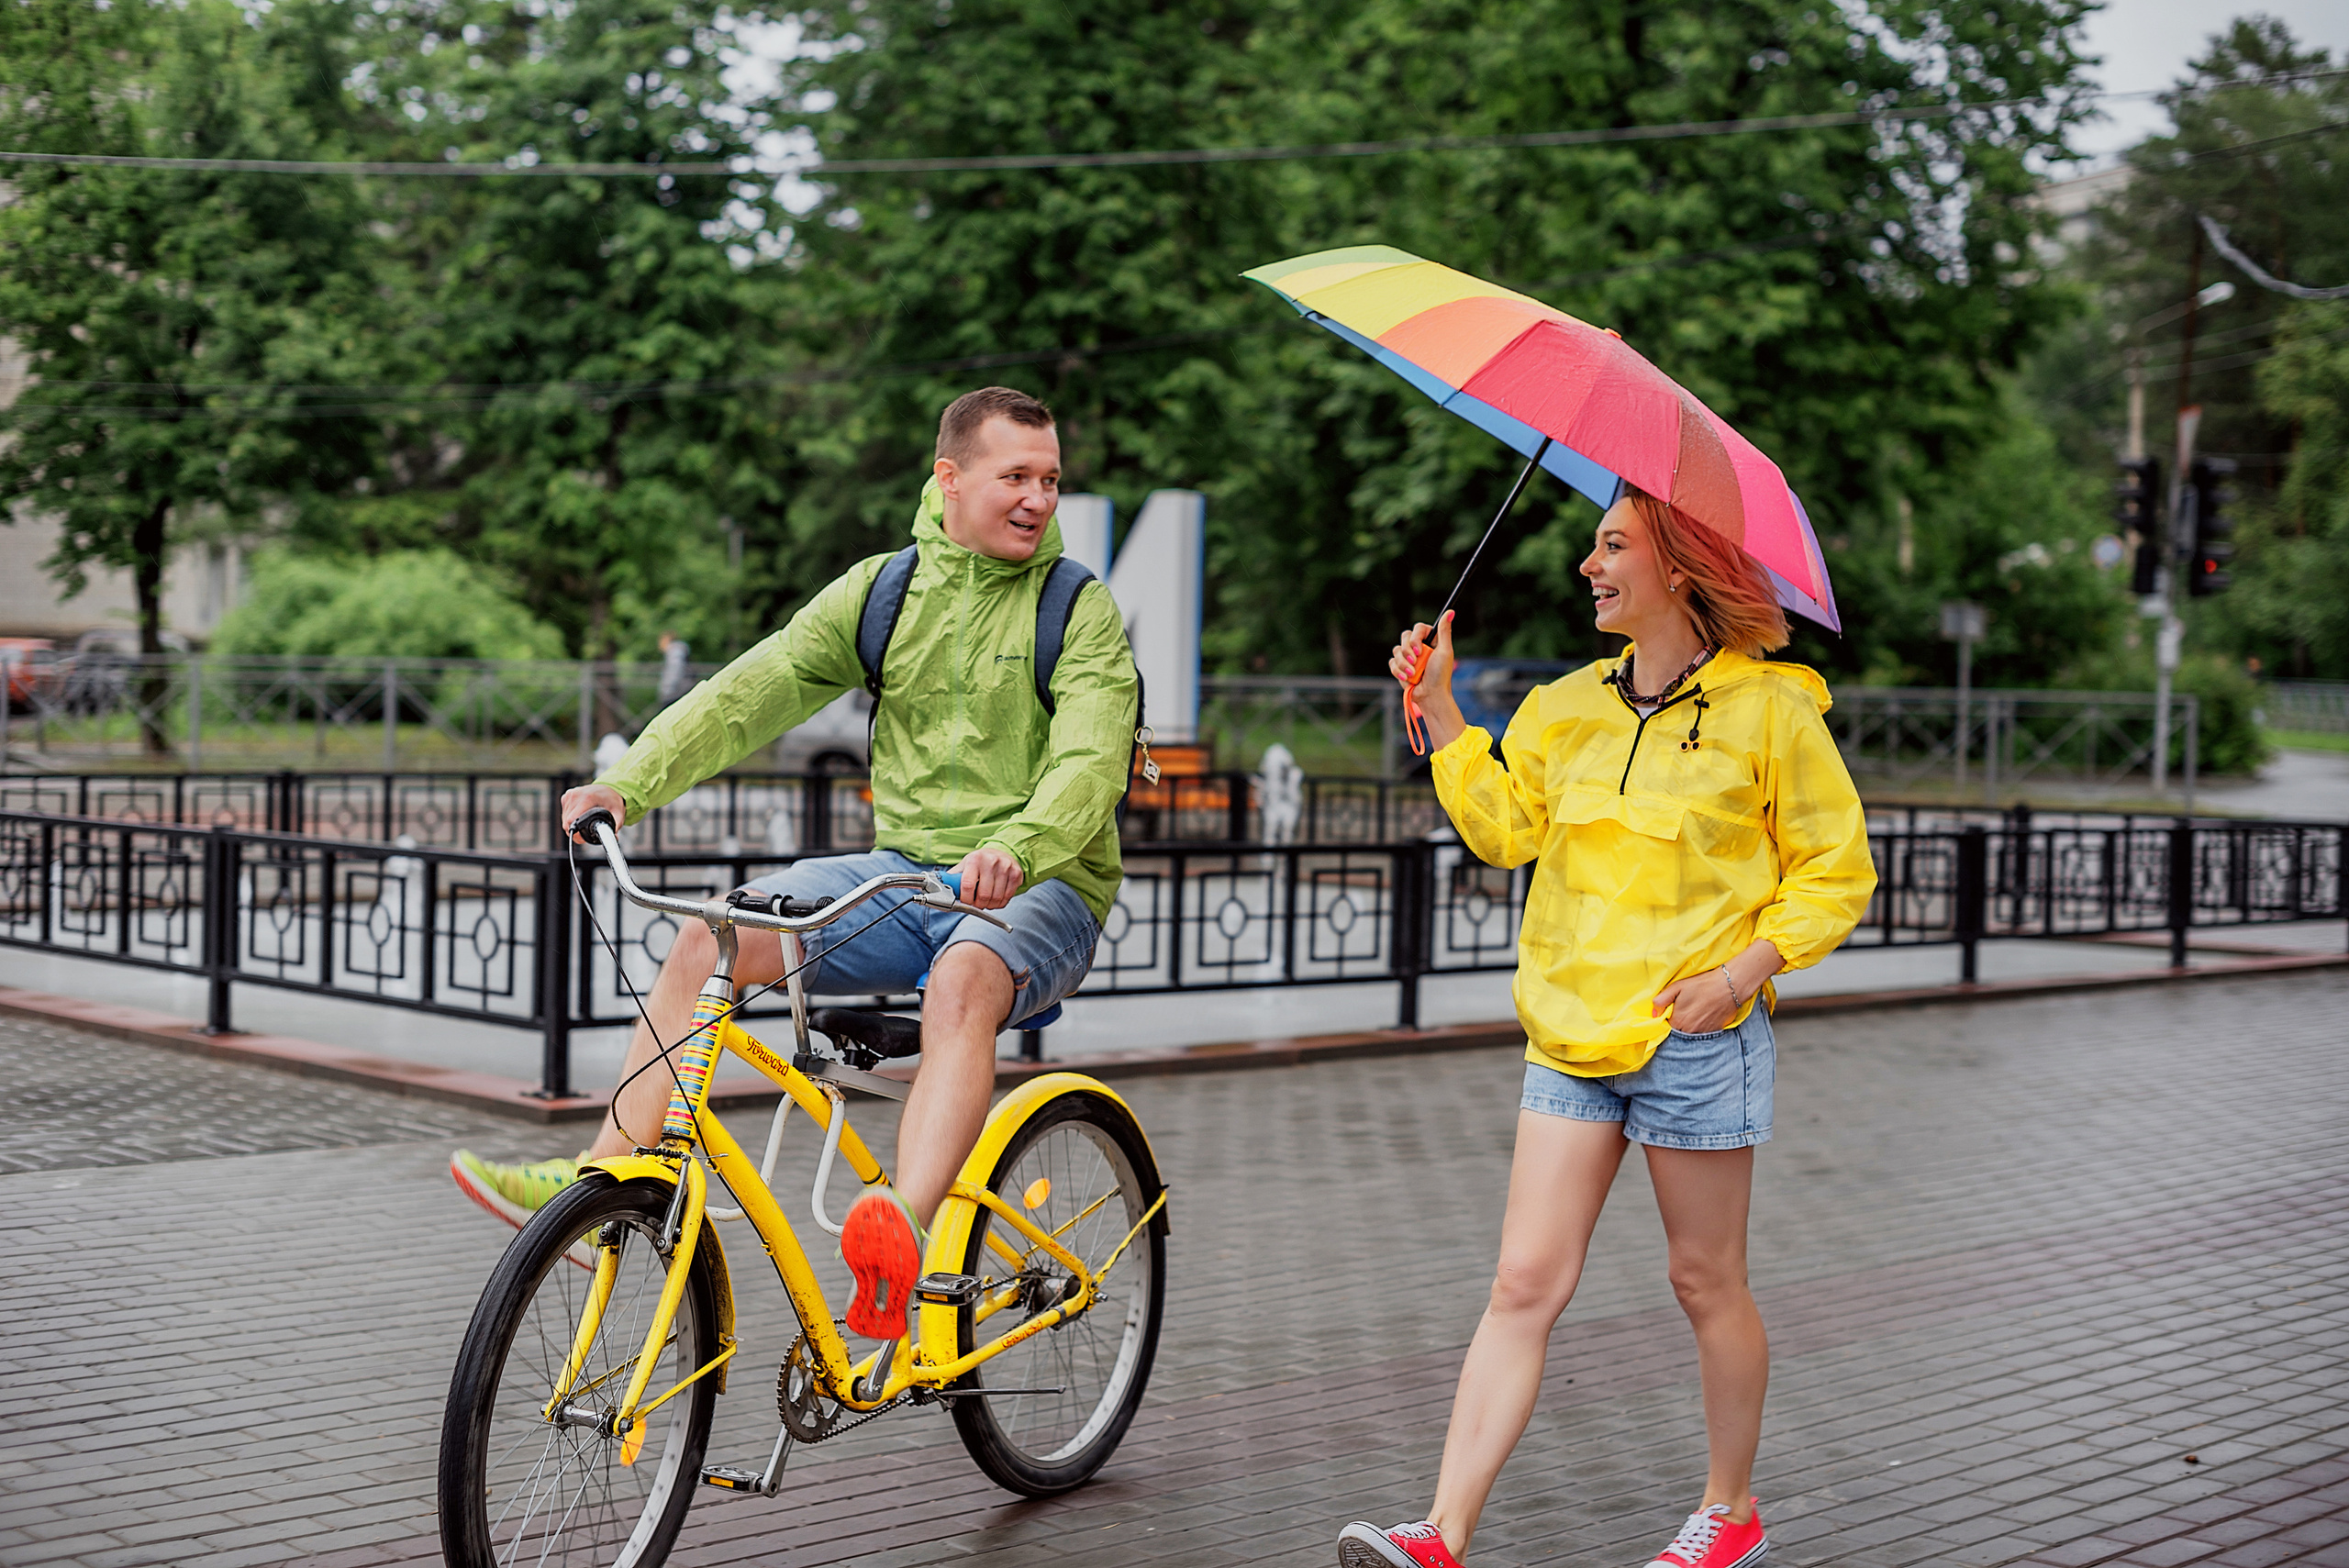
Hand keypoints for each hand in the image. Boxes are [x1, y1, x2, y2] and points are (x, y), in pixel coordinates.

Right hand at [559, 783, 625, 843]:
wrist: (609, 789)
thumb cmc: (612, 801)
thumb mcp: (618, 814)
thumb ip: (615, 826)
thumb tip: (613, 837)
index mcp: (588, 797)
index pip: (572, 820)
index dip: (577, 833)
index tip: (584, 836)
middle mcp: (576, 795)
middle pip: (567, 821)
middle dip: (576, 830)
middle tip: (587, 830)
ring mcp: (569, 795)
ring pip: (564, 819)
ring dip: (573, 824)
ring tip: (585, 820)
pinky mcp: (566, 796)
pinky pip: (564, 813)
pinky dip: (571, 817)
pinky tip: (581, 814)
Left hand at [952, 846, 1024, 910]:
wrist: (1001, 852)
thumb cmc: (979, 862)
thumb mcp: (964, 865)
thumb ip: (952, 879)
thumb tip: (937, 891)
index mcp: (975, 859)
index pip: (968, 885)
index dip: (966, 899)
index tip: (966, 903)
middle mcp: (991, 861)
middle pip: (984, 895)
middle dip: (978, 905)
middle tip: (976, 905)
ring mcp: (1005, 867)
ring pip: (996, 899)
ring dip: (989, 905)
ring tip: (986, 901)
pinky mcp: (1016, 874)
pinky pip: (1007, 898)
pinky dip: (1000, 903)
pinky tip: (996, 898)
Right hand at [1390, 611, 1466, 751]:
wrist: (1430, 696)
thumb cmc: (1440, 675)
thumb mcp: (1444, 651)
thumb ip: (1444, 631)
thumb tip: (1450, 612)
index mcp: (1431, 641)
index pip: (1418, 628)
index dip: (1416, 638)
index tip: (1419, 650)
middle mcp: (1419, 647)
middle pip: (1405, 637)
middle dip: (1408, 651)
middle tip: (1415, 662)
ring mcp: (1409, 657)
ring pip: (1396, 650)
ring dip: (1404, 664)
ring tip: (1413, 674)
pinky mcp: (1400, 667)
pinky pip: (1392, 662)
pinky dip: (1398, 671)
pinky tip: (1407, 678)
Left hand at [1653, 940, 1783, 1031]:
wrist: (1729, 986)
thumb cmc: (1702, 984)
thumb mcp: (1677, 987)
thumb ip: (1661, 1000)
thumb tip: (1653, 1013)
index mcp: (1678, 1021)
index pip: (1666, 1028)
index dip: (1667, 1020)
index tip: (1671, 1012)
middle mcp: (1689, 1031)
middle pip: (1678, 1032)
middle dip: (1678, 1024)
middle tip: (1685, 1010)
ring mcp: (1703, 1033)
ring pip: (1690, 1034)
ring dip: (1689, 1027)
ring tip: (1695, 1012)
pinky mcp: (1715, 1032)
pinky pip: (1703, 1034)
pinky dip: (1701, 1027)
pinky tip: (1704, 1015)